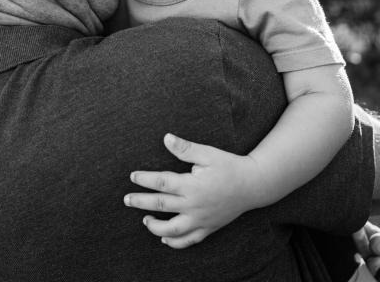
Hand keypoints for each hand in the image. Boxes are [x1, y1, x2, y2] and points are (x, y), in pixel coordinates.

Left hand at [124, 133, 260, 248]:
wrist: (253, 185)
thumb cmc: (229, 166)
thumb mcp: (208, 153)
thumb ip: (186, 149)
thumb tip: (166, 138)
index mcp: (192, 185)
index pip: (162, 183)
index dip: (145, 179)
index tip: (132, 177)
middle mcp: (194, 205)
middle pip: (161, 206)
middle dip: (141, 202)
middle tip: (126, 200)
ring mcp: (201, 219)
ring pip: (172, 230)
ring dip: (155, 227)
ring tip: (145, 221)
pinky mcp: (208, 228)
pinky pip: (189, 240)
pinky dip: (175, 242)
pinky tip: (165, 239)